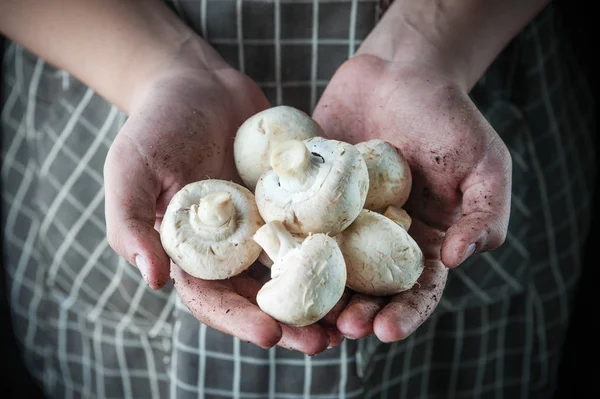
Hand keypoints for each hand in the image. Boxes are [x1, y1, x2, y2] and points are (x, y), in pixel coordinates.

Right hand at [103, 61, 336, 353]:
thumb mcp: (130, 170)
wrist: (196, 83)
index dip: (239, 321)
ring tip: (353, 318)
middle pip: (263, 296)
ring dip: (323, 297)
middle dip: (292, 324)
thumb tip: (154, 280)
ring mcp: (266, 224)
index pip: (213, 299)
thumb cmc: (155, 124)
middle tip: (325, 343)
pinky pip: (316, 227)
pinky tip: (365, 264)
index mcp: (194, 253)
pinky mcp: (292, 199)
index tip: (269, 335)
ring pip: (296, 270)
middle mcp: (234, 247)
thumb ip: (132, 224)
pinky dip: (338, 248)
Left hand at [312, 54, 511, 341]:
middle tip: (342, 329)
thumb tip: (458, 261)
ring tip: (307, 313)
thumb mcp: (486, 167)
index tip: (386, 330)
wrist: (401, 71)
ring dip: (317, 292)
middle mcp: (380, 237)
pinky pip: (296, 224)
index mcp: (423, 241)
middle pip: (367, 286)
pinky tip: (274, 266)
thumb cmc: (449, 118)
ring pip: (327, 264)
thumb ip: (483, 216)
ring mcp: (342, 217)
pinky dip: (285, 246)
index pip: (417, 289)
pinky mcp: (311, 194)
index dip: (404, 313)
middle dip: (356, 312)